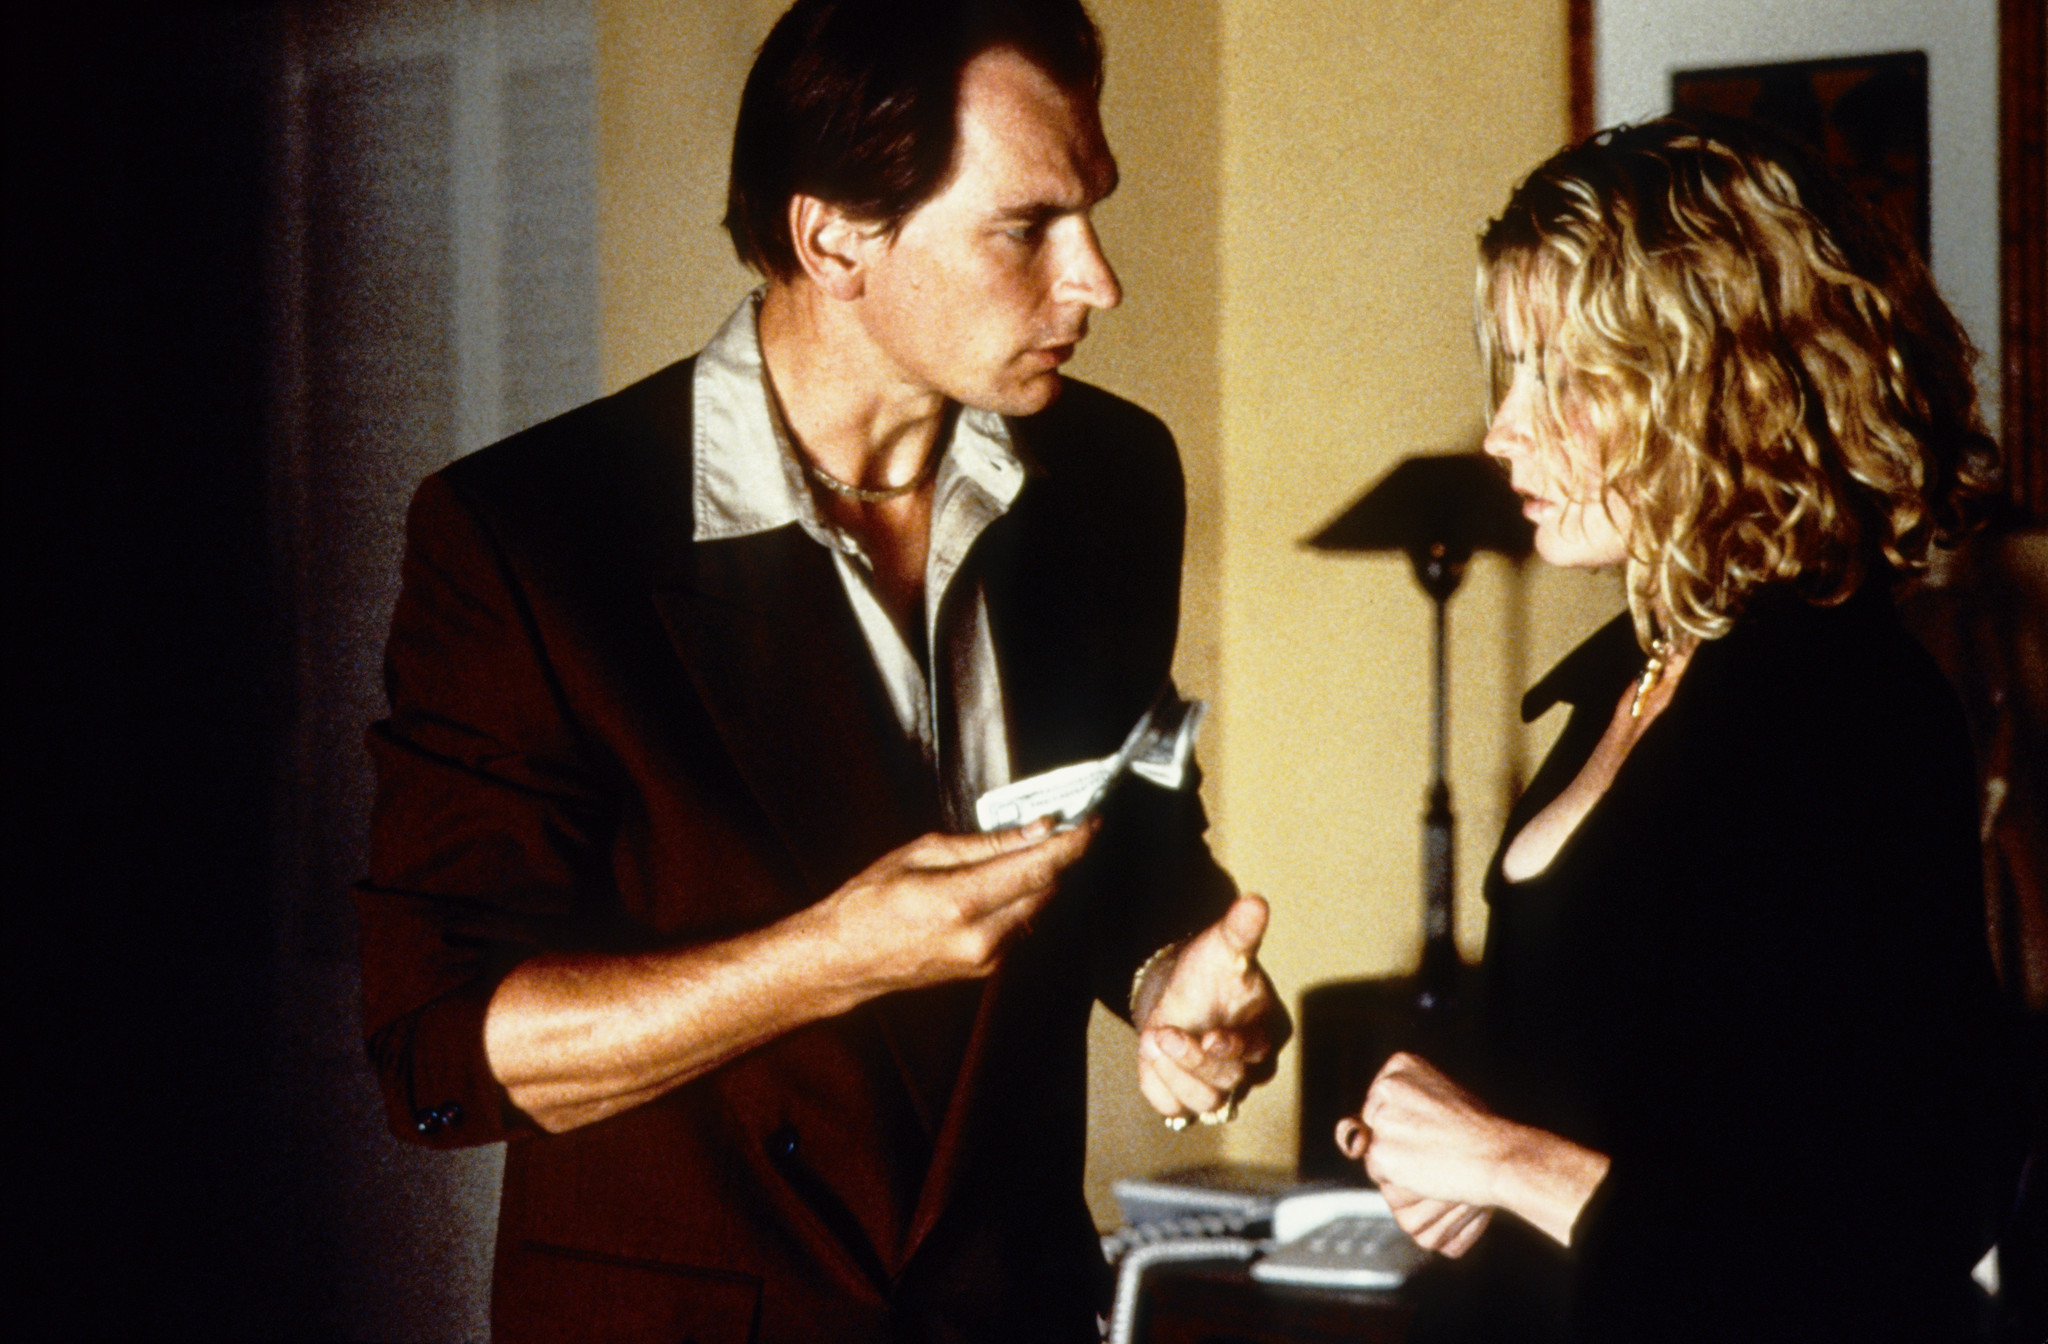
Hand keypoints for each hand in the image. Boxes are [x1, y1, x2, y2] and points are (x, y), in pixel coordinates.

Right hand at [816, 817, 1096, 995]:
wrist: (843, 960)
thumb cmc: (870, 901)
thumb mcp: (923, 853)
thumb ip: (985, 844)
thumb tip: (1034, 829)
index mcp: (961, 902)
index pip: (1037, 869)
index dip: (1071, 844)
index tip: (1090, 823)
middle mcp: (981, 937)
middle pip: (1045, 890)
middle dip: (1056, 857)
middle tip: (1059, 827)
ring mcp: (985, 959)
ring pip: (1035, 909)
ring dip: (1036, 879)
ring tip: (1022, 851)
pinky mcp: (984, 970)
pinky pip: (1017, 926)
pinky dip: (1017, 901)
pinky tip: (998, 884)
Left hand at [1134, 895, 1291, 1124]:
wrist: (1178, 992)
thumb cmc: (1209, 971)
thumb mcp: (1222, 946)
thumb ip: (1240, 930)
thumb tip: (1255, 902)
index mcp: (1268, 1032)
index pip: (1257, 1053)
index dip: (1233, 1049)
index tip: (1210, 1037)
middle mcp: (1250, 1067)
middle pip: (1229, 1082)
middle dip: (1192, 1060)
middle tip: (1163, 1033)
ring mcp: (1221, 1087)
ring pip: (1204, 1103)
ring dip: (1173, 1075)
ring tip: (1153, 1040)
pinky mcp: (1190, 1099)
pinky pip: (1174, 1112)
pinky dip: (1159, 1088)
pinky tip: (1151, 1057)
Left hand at [1344, 1052, 1608, 1248]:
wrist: (1498, 1156)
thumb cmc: (1475, 1131)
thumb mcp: (1433, 1102)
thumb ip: (1389, 1113)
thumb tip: (1350, 1141)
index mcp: (1400, 1065)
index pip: (1383, 1103)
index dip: (1411, 1120)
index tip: (1436, 1121)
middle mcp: (1384, 1086)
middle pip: (1375, 1127)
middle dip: (1402, 1140)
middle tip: (1437, 1142)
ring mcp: (1381, 1119)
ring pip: (1375, 1151)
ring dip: (1401, 1161)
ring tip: (1434, 1156)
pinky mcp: (1381, 1152)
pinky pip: (1380, 1174)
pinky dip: (1401, 1179)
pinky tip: (1427, 1170)